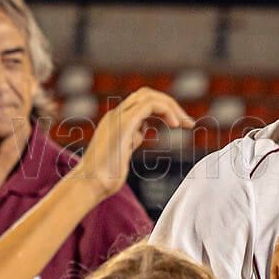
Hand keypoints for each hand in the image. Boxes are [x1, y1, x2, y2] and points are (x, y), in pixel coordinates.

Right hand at [73, 88, 191, 197]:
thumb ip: (131, 140)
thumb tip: (140, 134)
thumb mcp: (122, 153)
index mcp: (116, 120)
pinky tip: (175, 126)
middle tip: (188, 123)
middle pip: (146, 94)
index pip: (142, 103)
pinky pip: (149, 105)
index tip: (180, 125)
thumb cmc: (104, 177)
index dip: (164, 110)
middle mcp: (116, 115)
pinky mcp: (123, 123)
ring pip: (148, 96)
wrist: (89, 184)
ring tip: (186, 124)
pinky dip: (167, 111)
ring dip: (171, 107)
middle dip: (171, 105)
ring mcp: (118, 117)